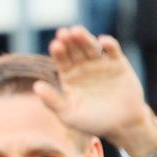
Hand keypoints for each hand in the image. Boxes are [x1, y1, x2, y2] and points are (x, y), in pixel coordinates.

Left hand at [39, 25, 156, 153]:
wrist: (121, 125)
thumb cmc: (91, 122)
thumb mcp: (69, 114)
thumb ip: (52, 101)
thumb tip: (36, 87)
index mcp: (68, 75)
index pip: (61, 60)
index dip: (58, 52)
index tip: (55, 45)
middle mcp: (83, 66)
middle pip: (74, 49)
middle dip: (69, 41)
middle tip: (63, 33)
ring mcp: (100, 63)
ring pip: (91, 46)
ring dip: (84, 38)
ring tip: (76, 31)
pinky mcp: (118, 64)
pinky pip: (113, 51)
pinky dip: (109, 44)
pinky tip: (103, 41)